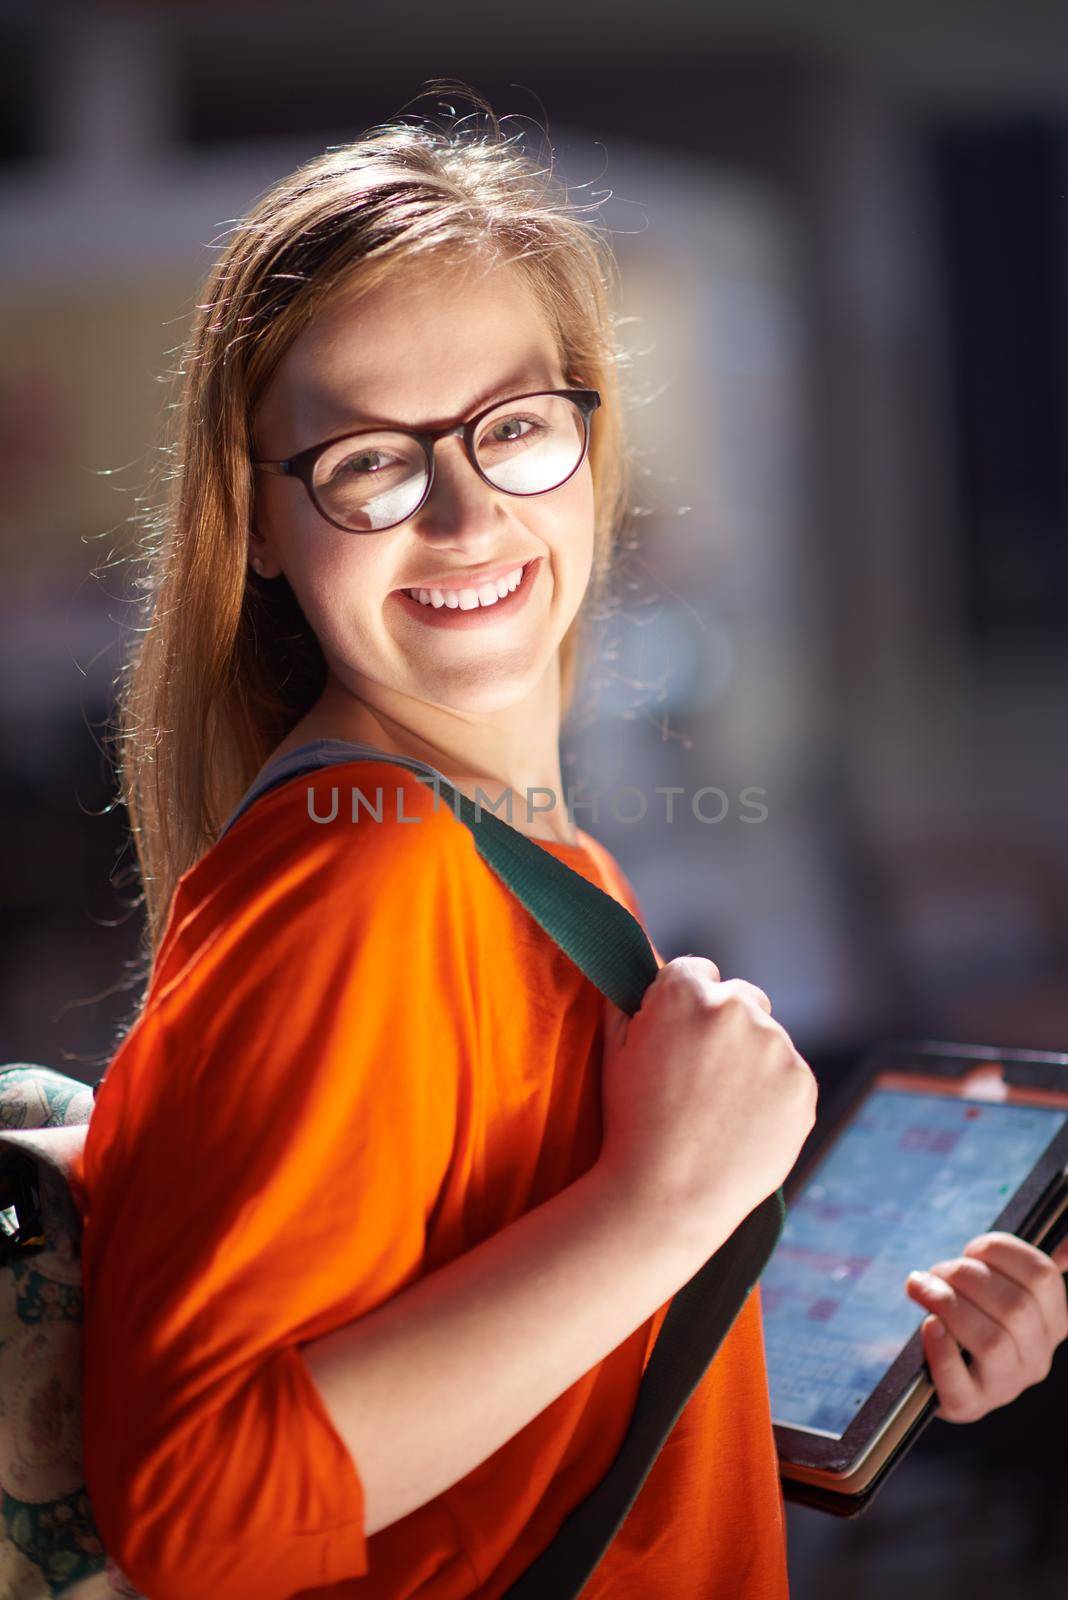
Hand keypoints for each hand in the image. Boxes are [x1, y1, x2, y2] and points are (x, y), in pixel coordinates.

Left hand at [904, 1232, 1067, 1421]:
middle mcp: (1037, 1358)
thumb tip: (1064, 1251)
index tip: (973, 1249)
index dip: (1002, 1252)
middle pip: (1016, 1308)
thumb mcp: (997, 1286)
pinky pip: (959, 1381)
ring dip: (950, 1305)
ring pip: (992, 1343)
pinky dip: (941, 1350)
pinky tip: (928, 1325)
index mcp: (1052, 1322)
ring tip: (921, 1288)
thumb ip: (1017, 1264)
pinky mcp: (969, 1405)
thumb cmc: (972, 1315)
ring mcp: (1006, 1386)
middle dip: (967, 1277)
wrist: (941, 1369)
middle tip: (938, 1271)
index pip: (1043, 1277)